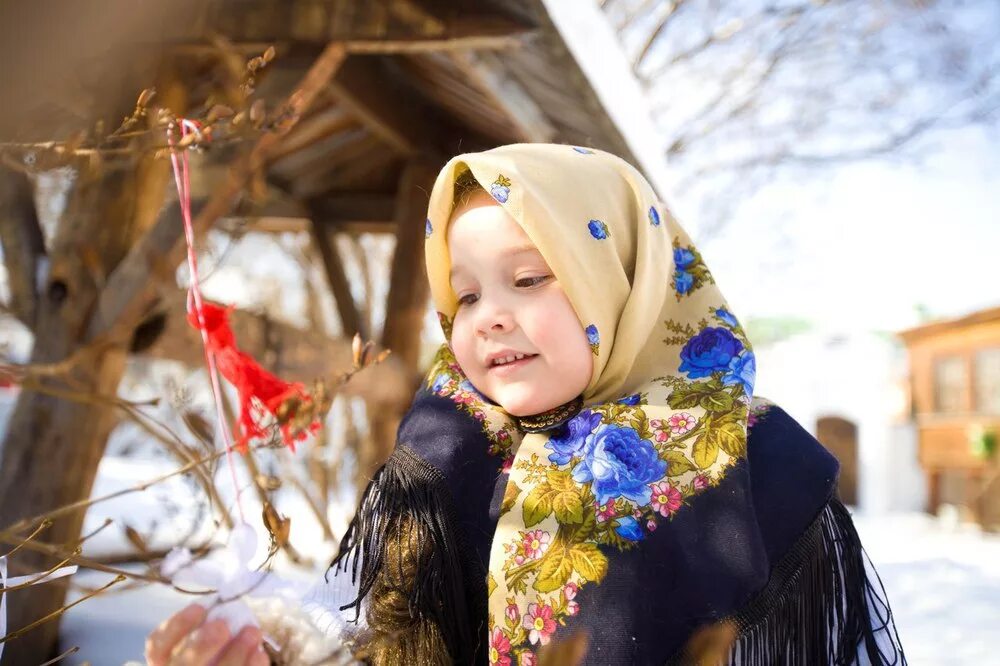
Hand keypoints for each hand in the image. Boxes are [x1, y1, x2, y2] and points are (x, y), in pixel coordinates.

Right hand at [145, 604, 268, 665]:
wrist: (223, 660)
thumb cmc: (214, 649)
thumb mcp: (201, 637)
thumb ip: (206, 626)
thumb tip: (226, 608)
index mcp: (164, 661)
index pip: (157, 646)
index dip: (177, 626)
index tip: (200, 607)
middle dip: (200, 647)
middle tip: (222, 625)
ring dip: (234, 655)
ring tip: (252, 633)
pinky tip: (259, 654)